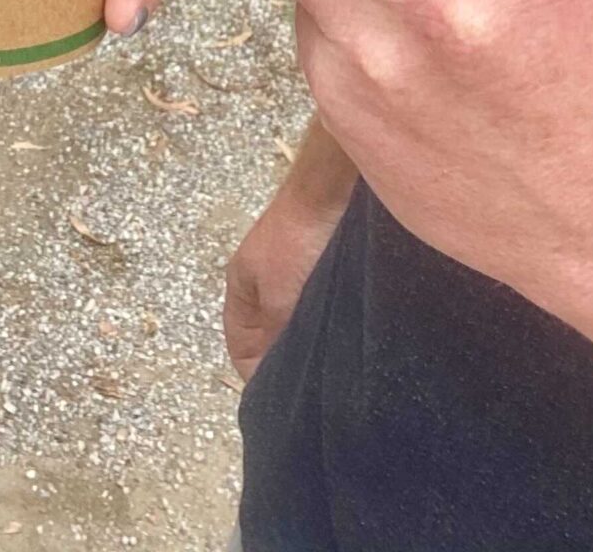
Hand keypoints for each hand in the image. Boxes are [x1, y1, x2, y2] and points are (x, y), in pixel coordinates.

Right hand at [224, 195, 338, 378]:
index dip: (257, 378)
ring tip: (334, 366)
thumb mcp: (281, 297)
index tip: (283, 405)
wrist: (334, 187)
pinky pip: (324, 305)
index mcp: (242, 287)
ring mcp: (296, 271)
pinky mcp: (326, 264)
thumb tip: (278, 382)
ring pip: (300, 323)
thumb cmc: (298, 239)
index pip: (242, 348)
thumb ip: (277, 339)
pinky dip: (332, 321)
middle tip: (314, 391)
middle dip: (288, 361)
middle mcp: (266, 281)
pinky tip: (350, 334)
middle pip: (271, 337)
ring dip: (313, 340)